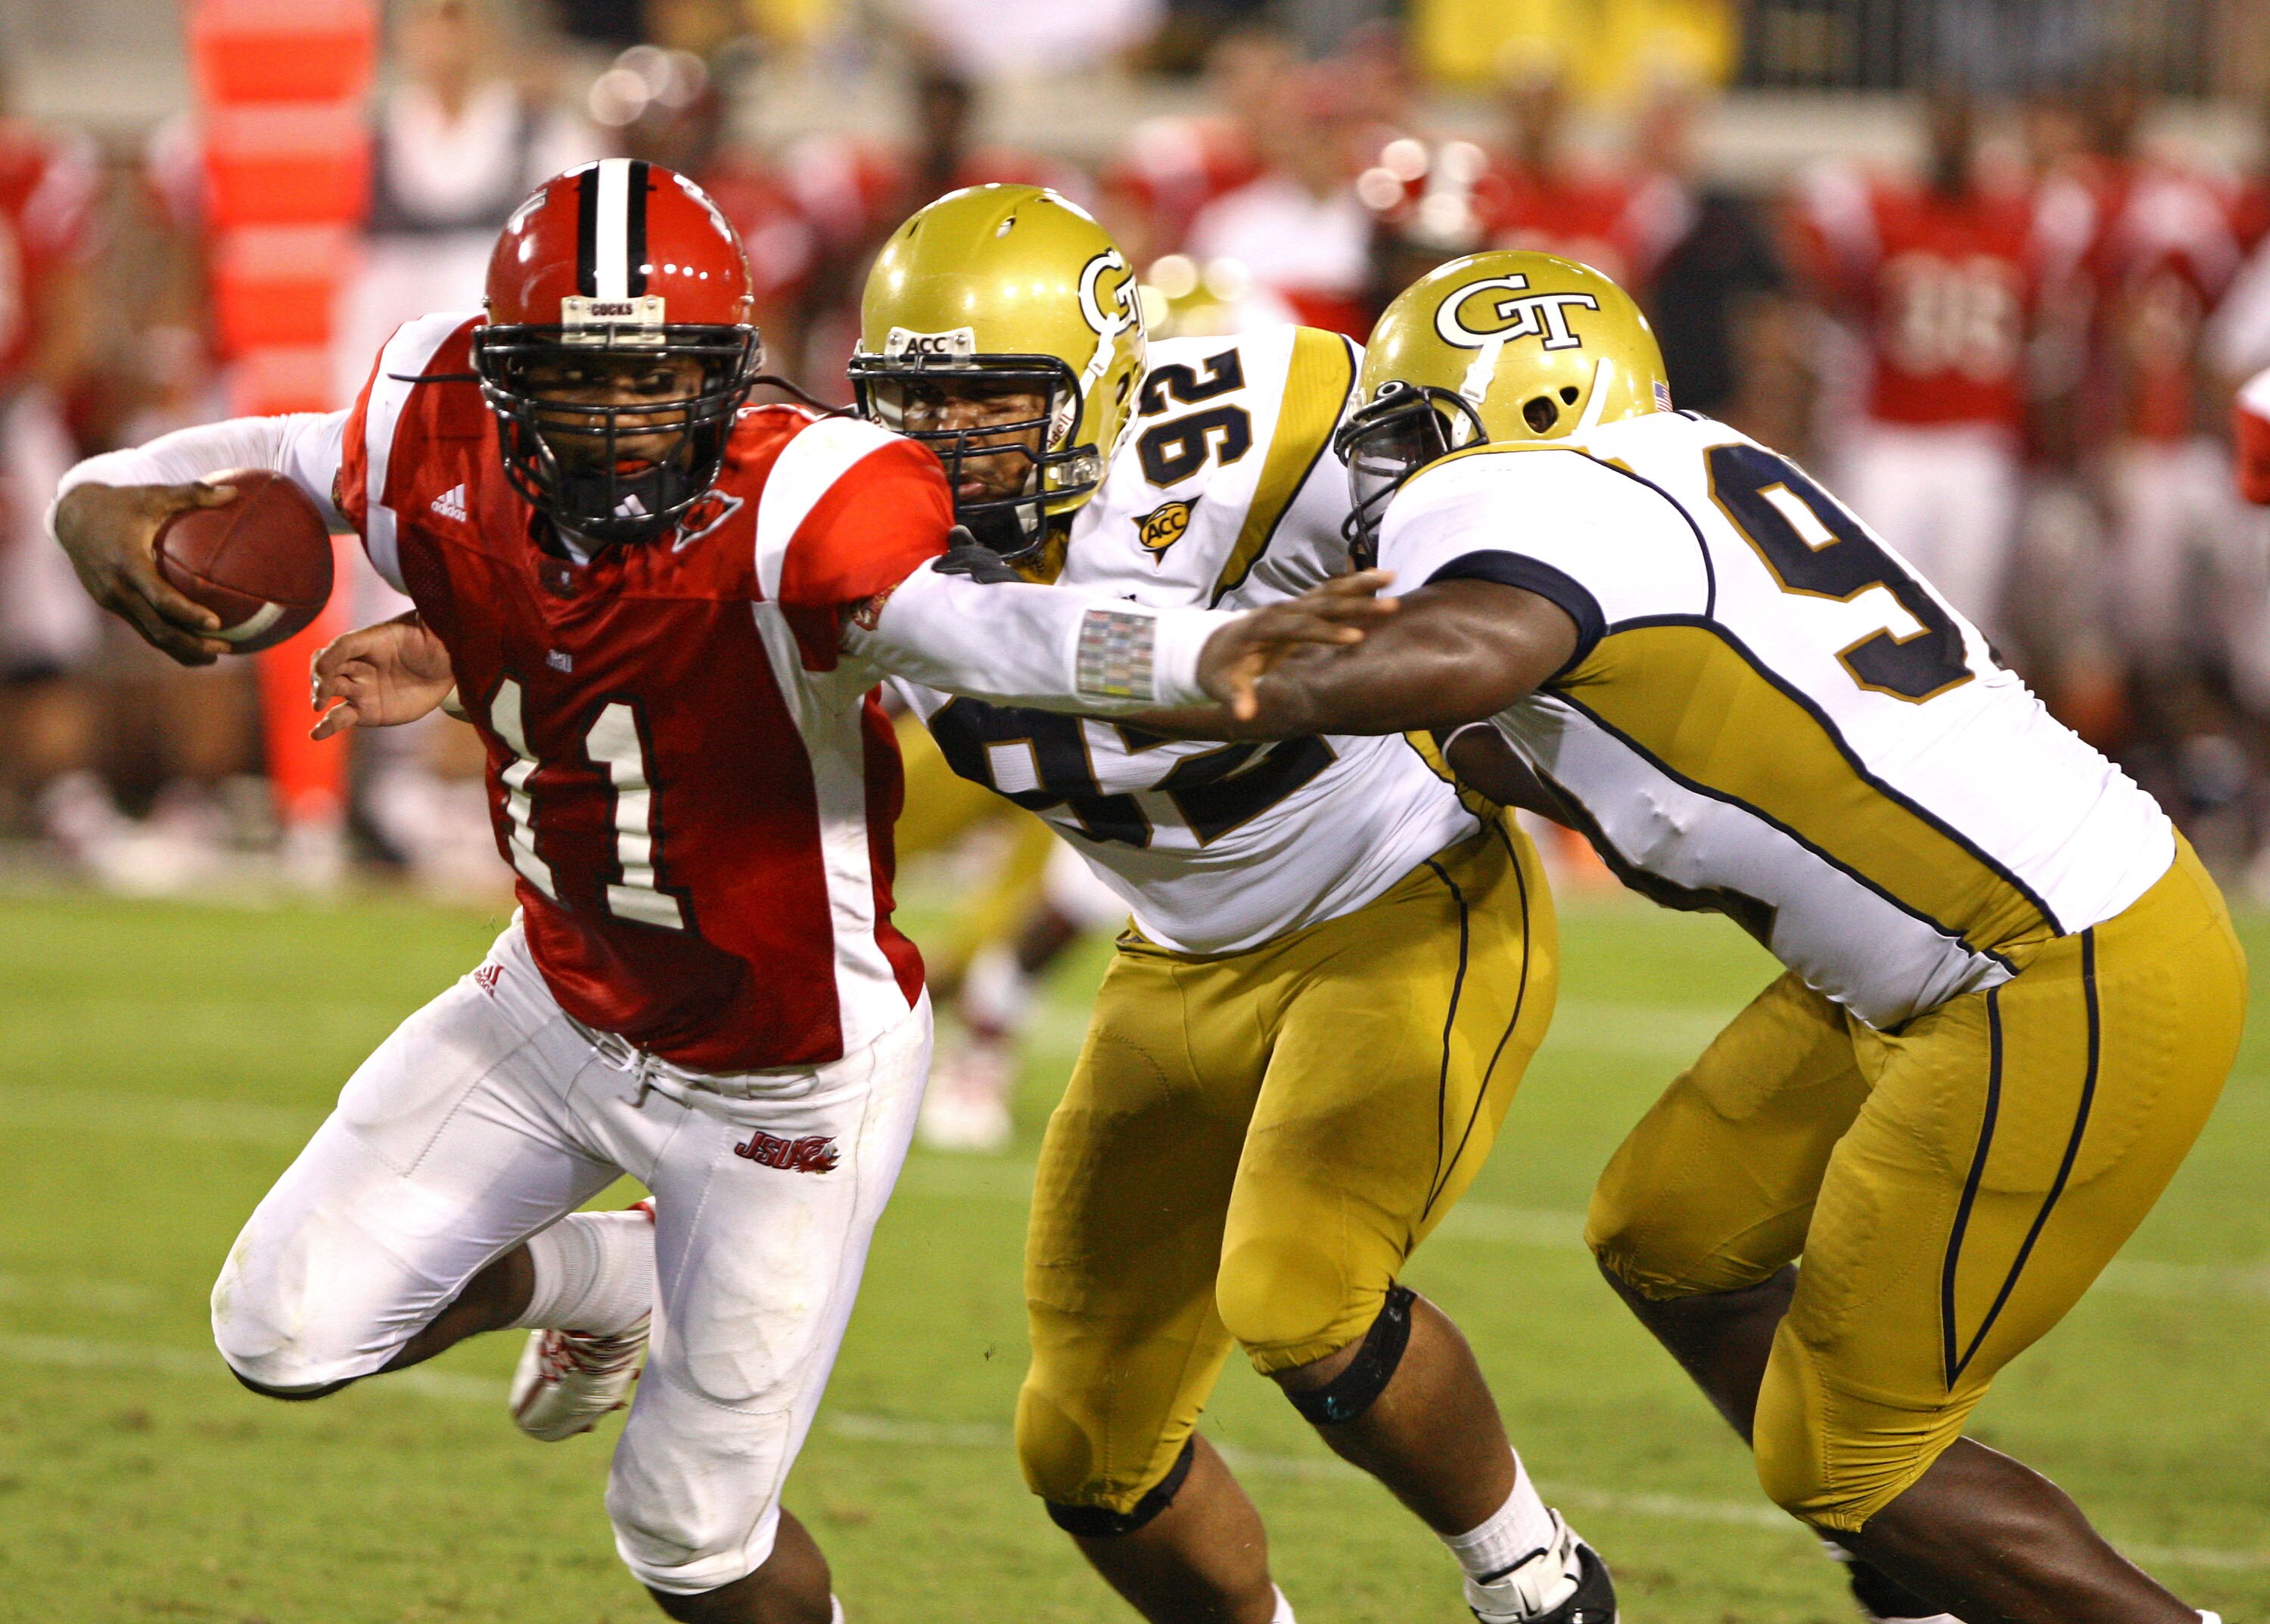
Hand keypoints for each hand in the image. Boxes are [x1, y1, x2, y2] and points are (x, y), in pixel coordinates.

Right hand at [52, 481, 238, 664]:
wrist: (72, 516)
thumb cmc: (121, 504)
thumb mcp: (154, 495)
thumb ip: (193, 494)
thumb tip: (235, 492)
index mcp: (128, 563)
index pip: (161, 598)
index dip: (188, 614)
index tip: (217, 623)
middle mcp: (117, 587)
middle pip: (157, 629)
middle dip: (192, 645)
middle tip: (227, 648)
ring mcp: (111, 599)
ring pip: (149, 634)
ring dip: (182, 649)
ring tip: (215, 656)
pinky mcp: (110, 604)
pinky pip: (142, 626)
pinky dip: (167, 638)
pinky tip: (193, 641)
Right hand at [310, 613, 456, 738]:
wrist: (445, 668)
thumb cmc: (435, 642)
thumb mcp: (433, 628)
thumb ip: (427, 618)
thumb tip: (433, 599)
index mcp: (369, 640)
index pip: (343, 645)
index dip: (332, 655)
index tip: (323, 667)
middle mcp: (358, 663)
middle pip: (328, 667)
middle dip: (321, 677)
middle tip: (323, 692)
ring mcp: (359, 687)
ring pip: (330, 691)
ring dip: (319, 696)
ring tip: (318, 706)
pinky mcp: (366, 710)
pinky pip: (341, 718)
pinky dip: (327, 726)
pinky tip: (316, 734)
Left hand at [1197, 569, 1396, 720]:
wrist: (1215, 645)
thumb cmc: (1220, 669)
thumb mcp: (1221, 686)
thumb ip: (1235, 698)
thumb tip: (1245, 714)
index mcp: (1262, 627)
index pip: (1298, 627)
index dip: (1326, 633)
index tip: (1355, 638)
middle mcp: (1280, 610)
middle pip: (1321, 603)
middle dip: (1355, 605)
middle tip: (1389, 606)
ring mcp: (1292, 605)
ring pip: (1330, 590)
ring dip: (1360, 584)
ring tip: (1392, 576)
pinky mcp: (1303, 606)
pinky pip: (1332, 592)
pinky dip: (1356, 584)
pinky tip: (1383, 578)